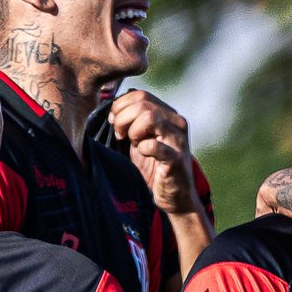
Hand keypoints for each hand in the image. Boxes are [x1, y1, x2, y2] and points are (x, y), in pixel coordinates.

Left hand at [110, 90, 202, 217]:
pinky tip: (142, 154)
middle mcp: (177, 123)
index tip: (113, 122)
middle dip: (122, 118)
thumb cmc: (152, 167)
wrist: (173, 197)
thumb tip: (112, 104)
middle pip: (143, 103)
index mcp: (168, 114)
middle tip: (119, 135)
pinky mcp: (177, 159)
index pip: (140, 94)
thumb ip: (131, 120)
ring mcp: (178, 140)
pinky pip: (154, 146)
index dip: (120, 105)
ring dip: (133, 131)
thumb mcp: (140, 138)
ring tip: (133, 143)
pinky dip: (142, 149)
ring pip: (150, 117)